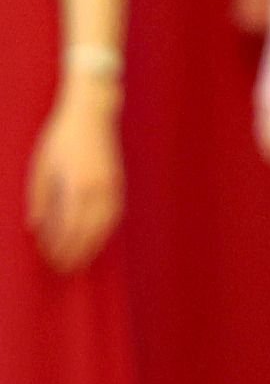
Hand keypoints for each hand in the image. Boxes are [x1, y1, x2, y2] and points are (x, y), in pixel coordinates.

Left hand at [25, 76, 122, 272]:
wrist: (92, 114)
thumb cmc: (62, 137)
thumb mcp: (42, 166)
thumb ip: (40, 198)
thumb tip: (36, 226)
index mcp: (77, 186)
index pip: (69, 227)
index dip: (60, 247)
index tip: (51, 260)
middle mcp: (99, 190)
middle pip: (90, 232)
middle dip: (77, 253)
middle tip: (65, 270)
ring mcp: (112, 187)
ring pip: (106, 226)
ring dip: (94, 246)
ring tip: (82, 260)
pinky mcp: (118, 183)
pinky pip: (114, 215)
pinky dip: (105, 231)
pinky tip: (97, 238)